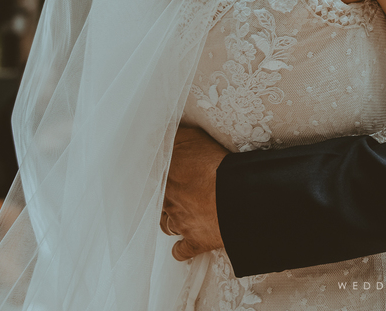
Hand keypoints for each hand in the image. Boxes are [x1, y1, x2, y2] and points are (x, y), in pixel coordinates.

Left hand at [162, 126, 227, 261]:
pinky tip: (183, 244)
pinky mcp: (196, 241)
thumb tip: (161, 133)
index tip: (163, 175)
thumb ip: (174, 137)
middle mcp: (168, 203)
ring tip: (183, 214)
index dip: (158, 177)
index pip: (151, 179)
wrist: (234, 198)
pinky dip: (182, 248)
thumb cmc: (213, 166)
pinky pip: (182, 250)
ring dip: (173, 221)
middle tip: (179, 192)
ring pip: (168, 226)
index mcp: (165, 179)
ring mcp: (181, 224)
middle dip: (166, 199)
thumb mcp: (191, 138)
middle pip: (159, 203)